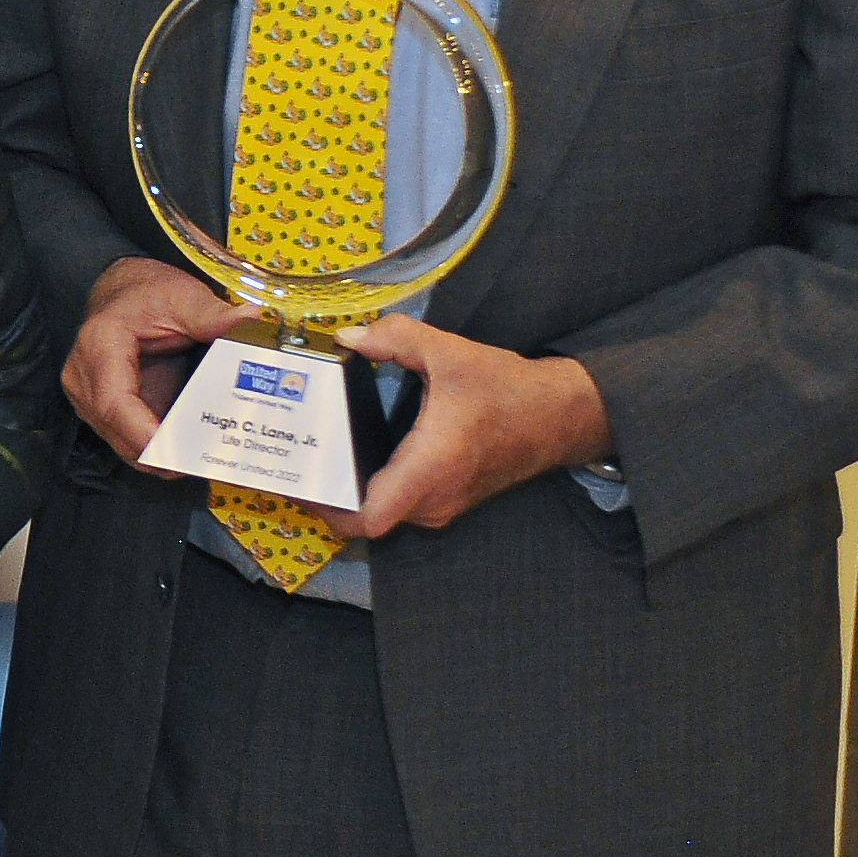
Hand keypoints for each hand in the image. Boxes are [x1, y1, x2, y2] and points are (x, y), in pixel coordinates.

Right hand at [65, 256, 257, 468]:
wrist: (123, 292)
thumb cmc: (146, 293)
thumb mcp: (181, 297)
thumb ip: (212, 315)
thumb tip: (250, 321)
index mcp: (100, 346)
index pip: (113, 403)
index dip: (143, 433)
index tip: (177, 451)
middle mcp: (84, 377)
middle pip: (117, 432)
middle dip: (160, 454)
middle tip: (205, 462)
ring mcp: (90, 398)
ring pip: (122, 443)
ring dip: (160, 455)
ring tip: (203, 459)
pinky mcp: (104, 411)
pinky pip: (129, 440)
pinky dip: (158, 448)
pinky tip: (188, 450)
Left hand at [327, 314, 610, 537]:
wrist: (559, 416)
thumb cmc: (507, 390)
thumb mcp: (449, 353)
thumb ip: (396, 338)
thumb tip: (348, 337)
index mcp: (430, 468)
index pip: (369, 519)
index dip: (328, 511)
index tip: (302, 484)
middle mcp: (433, 499)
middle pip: (366, 518)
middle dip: (329, 496)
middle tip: (298, 461)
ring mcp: (442, 506)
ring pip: (384, 512)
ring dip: (352, 493)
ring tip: (317, 458)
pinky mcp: (448, 500)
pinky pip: (401, 504)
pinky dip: (375, 489)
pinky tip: (354, 458)